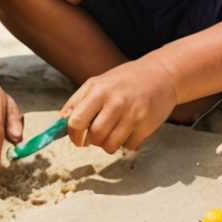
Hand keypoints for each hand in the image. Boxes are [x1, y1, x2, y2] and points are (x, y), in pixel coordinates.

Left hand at [61, 57, 177, 154]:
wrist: (160, 75)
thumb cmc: (124, 80)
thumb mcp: (97, 83)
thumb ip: (77, 102)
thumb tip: (62, 122)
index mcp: (98, 91)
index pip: (76, 122)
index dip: (74, 135)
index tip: (78, 138)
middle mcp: (115, 103)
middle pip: (95, 137)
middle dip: (93, 141)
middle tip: (97, 134)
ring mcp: (132, 115)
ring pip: (111, 146)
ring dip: (108, 144)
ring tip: (112, 132)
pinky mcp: (147, 126)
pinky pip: (129, 146)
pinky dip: (127, 142)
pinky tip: (130, 128)